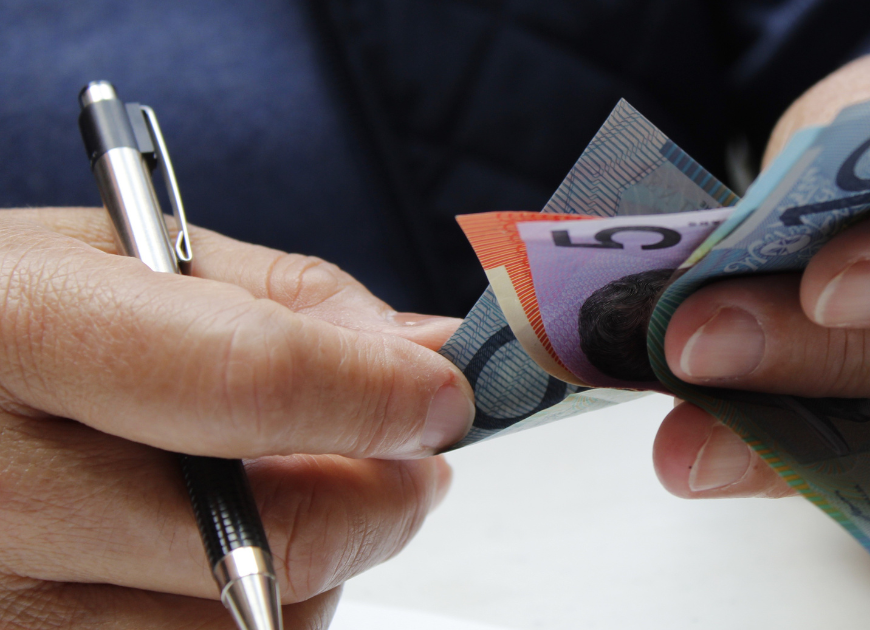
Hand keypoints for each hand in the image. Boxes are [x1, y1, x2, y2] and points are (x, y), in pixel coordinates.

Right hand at [0, 208, 473, 626]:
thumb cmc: (0, 316)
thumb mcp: (120, 256)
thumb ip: (285, 301)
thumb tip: (425, 354)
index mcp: (13, 332)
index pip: (244, 380)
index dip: (378, 395)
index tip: (447, 397)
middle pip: (269, 545)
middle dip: (382, 501)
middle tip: (412, 457)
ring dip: (320, 569)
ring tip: (286, 494)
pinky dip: (250, 616)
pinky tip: (218, 553)